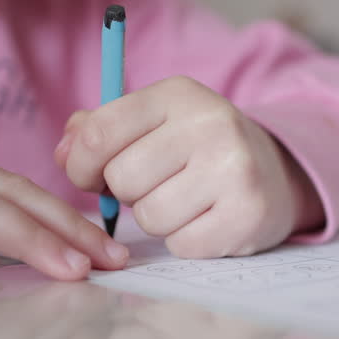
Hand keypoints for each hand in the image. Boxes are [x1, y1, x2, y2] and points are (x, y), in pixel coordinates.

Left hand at [55, 76, 323, 257]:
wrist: (275, 172)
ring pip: (150, 216)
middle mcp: (210, 124)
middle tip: (153, 186)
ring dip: (156, 218)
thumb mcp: (154, 123)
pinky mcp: (247, 213)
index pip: (98, 133)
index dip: (80, 165)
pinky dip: (184, 240)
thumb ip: (100, 130)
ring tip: (182, 202)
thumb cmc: (197, 149)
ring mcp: (234, 169)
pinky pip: (181, 244)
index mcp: (177, 94)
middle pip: (122, 179)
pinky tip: (204, 220)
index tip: (90, 176)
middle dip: (126, 193)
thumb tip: (63, 153)